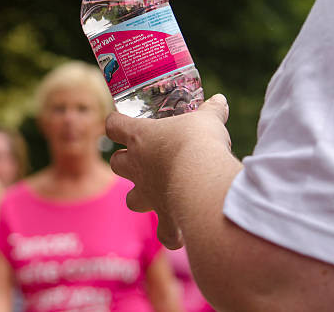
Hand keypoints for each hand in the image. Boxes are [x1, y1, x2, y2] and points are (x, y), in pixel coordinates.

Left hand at [107, 94, 230, 247]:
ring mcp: (148, 194)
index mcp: (140, 137)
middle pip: (115, 163)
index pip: (114, 125)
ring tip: (158, 194)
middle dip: (125, 162)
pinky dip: (172, 234)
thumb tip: (219, 100)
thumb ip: (211, 110)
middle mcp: (137, 167)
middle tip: (144, 158)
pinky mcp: (165, 217)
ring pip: (131, 199)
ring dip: (140, 197)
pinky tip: (183, 232)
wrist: (202, 180)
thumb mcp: (208, 120)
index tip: (120, 120)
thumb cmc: (198, 143)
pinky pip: (165, 233)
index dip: (115, 122)